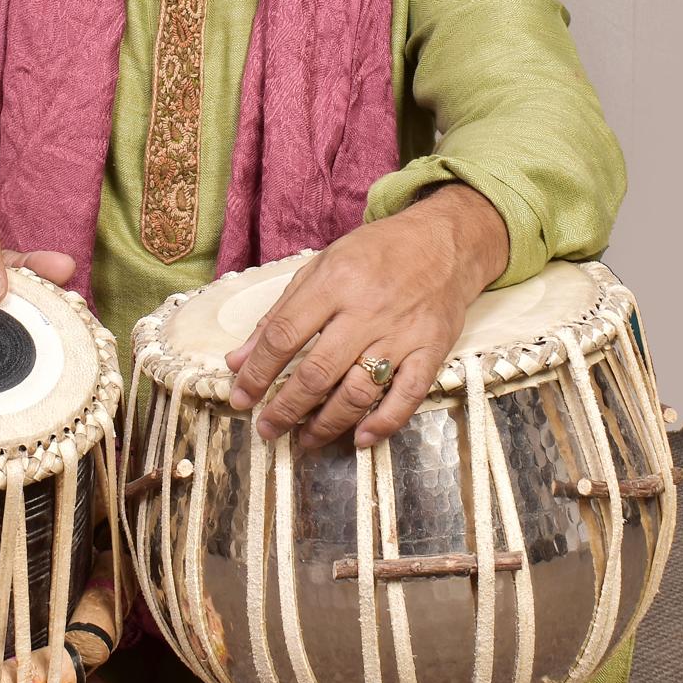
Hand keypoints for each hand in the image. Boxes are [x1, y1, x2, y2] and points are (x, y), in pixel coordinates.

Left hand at [224, 185, 508, 448]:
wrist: (443, 241)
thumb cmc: (375, 254)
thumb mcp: (319, 267)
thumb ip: (279, 314)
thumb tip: (239, 360)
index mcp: (333, 283)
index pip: (284, 336)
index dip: (257, 372)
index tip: (241, 398)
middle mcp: (366, 310)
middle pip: (318, 372)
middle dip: (286, 408)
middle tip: (267, 429)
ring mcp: (402, 333)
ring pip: (358, 391)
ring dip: (327, 423)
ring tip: (305, 440)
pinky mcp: (431, 349)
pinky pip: (408, 395)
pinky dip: (384, 422)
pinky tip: (360, 439)